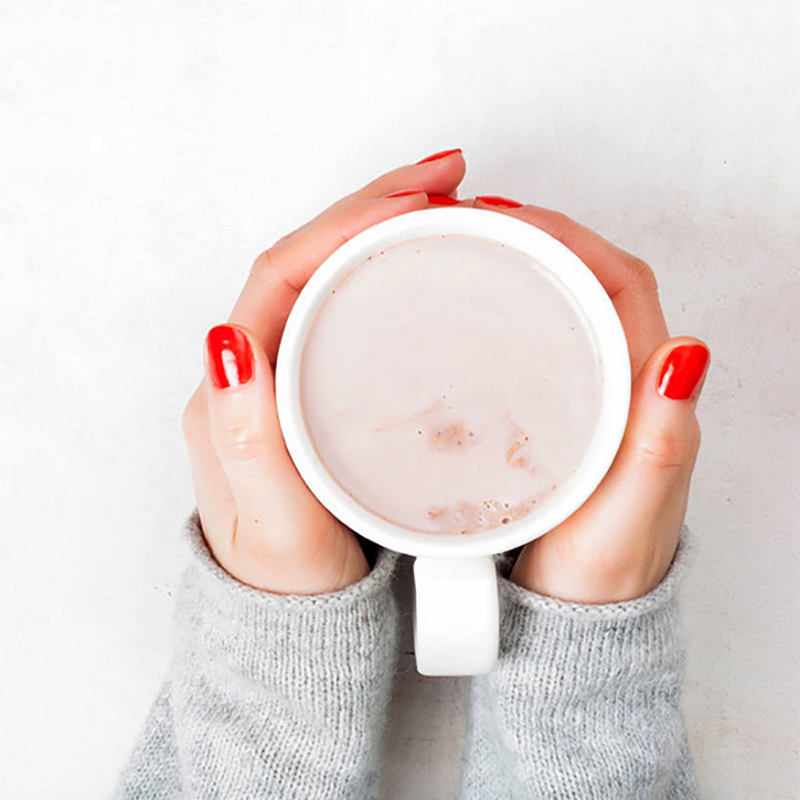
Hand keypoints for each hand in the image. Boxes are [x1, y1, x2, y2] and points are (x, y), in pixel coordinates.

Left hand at [182, 151, 466, 593]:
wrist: (293, 615)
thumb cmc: (284, 574)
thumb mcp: (270, 518)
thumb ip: (247, 439)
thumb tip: (228, 339)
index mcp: (235, 384)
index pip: (284, 271)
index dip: (347, 224)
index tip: (418, 198)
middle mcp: (257, 366)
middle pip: (311, 256)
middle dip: (377, 205)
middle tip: (451, 178)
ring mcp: (291, 371)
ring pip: (335, 273)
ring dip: (387, 227)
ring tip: (451, 202)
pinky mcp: (322, 386)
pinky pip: (353, 305)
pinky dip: (393, 270)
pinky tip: (432, 262)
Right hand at [471, 198, 709, 603]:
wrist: (580, 613)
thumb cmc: (605, 568)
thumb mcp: (633, 509)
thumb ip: (661, 440)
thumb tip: (688, 353)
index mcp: (653, 394)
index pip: (623, 285)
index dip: (573, 240)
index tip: (511, 217)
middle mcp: (630, 384)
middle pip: (595, 280)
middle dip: (543, 237)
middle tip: (477, 220)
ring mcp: (595, 396)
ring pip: (569, 305)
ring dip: (528, 265)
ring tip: (473, 247)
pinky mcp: (564, 413)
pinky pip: (545, 340)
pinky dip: (515, 309)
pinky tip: (479, 309)